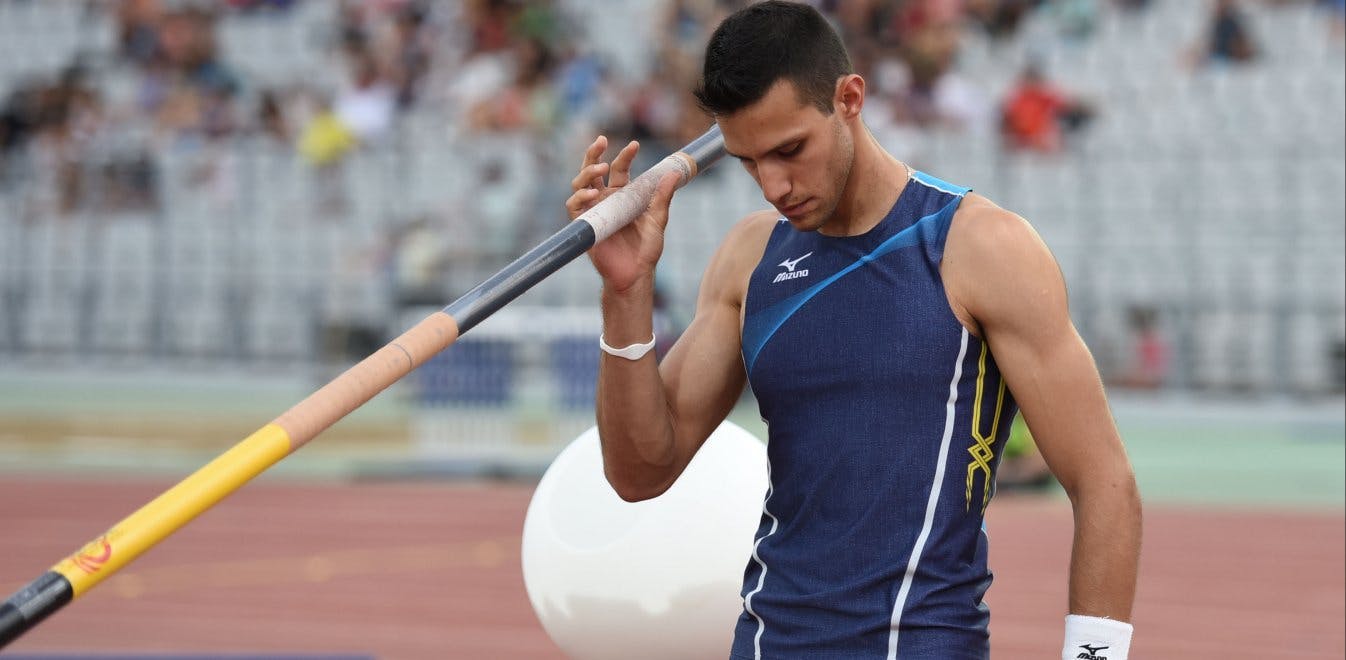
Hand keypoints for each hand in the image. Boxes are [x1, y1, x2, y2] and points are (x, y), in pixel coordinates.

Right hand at [565, 135, 680, 293]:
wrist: (636, 274)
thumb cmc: (646, 249)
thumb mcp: (658, 219)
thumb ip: (663, 196)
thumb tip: (674, 173)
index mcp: (622, 195)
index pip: (619, 169)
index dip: (625, 155)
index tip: (635, 145)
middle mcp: (605, 199)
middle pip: (593, 170)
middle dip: (594, 153)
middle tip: (601, 140)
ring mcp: (593, 210)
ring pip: (580, 183)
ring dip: (587, 172)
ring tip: (600, 167)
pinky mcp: (584, 224)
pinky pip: (574, 206)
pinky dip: (579, 196)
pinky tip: (592, 192)